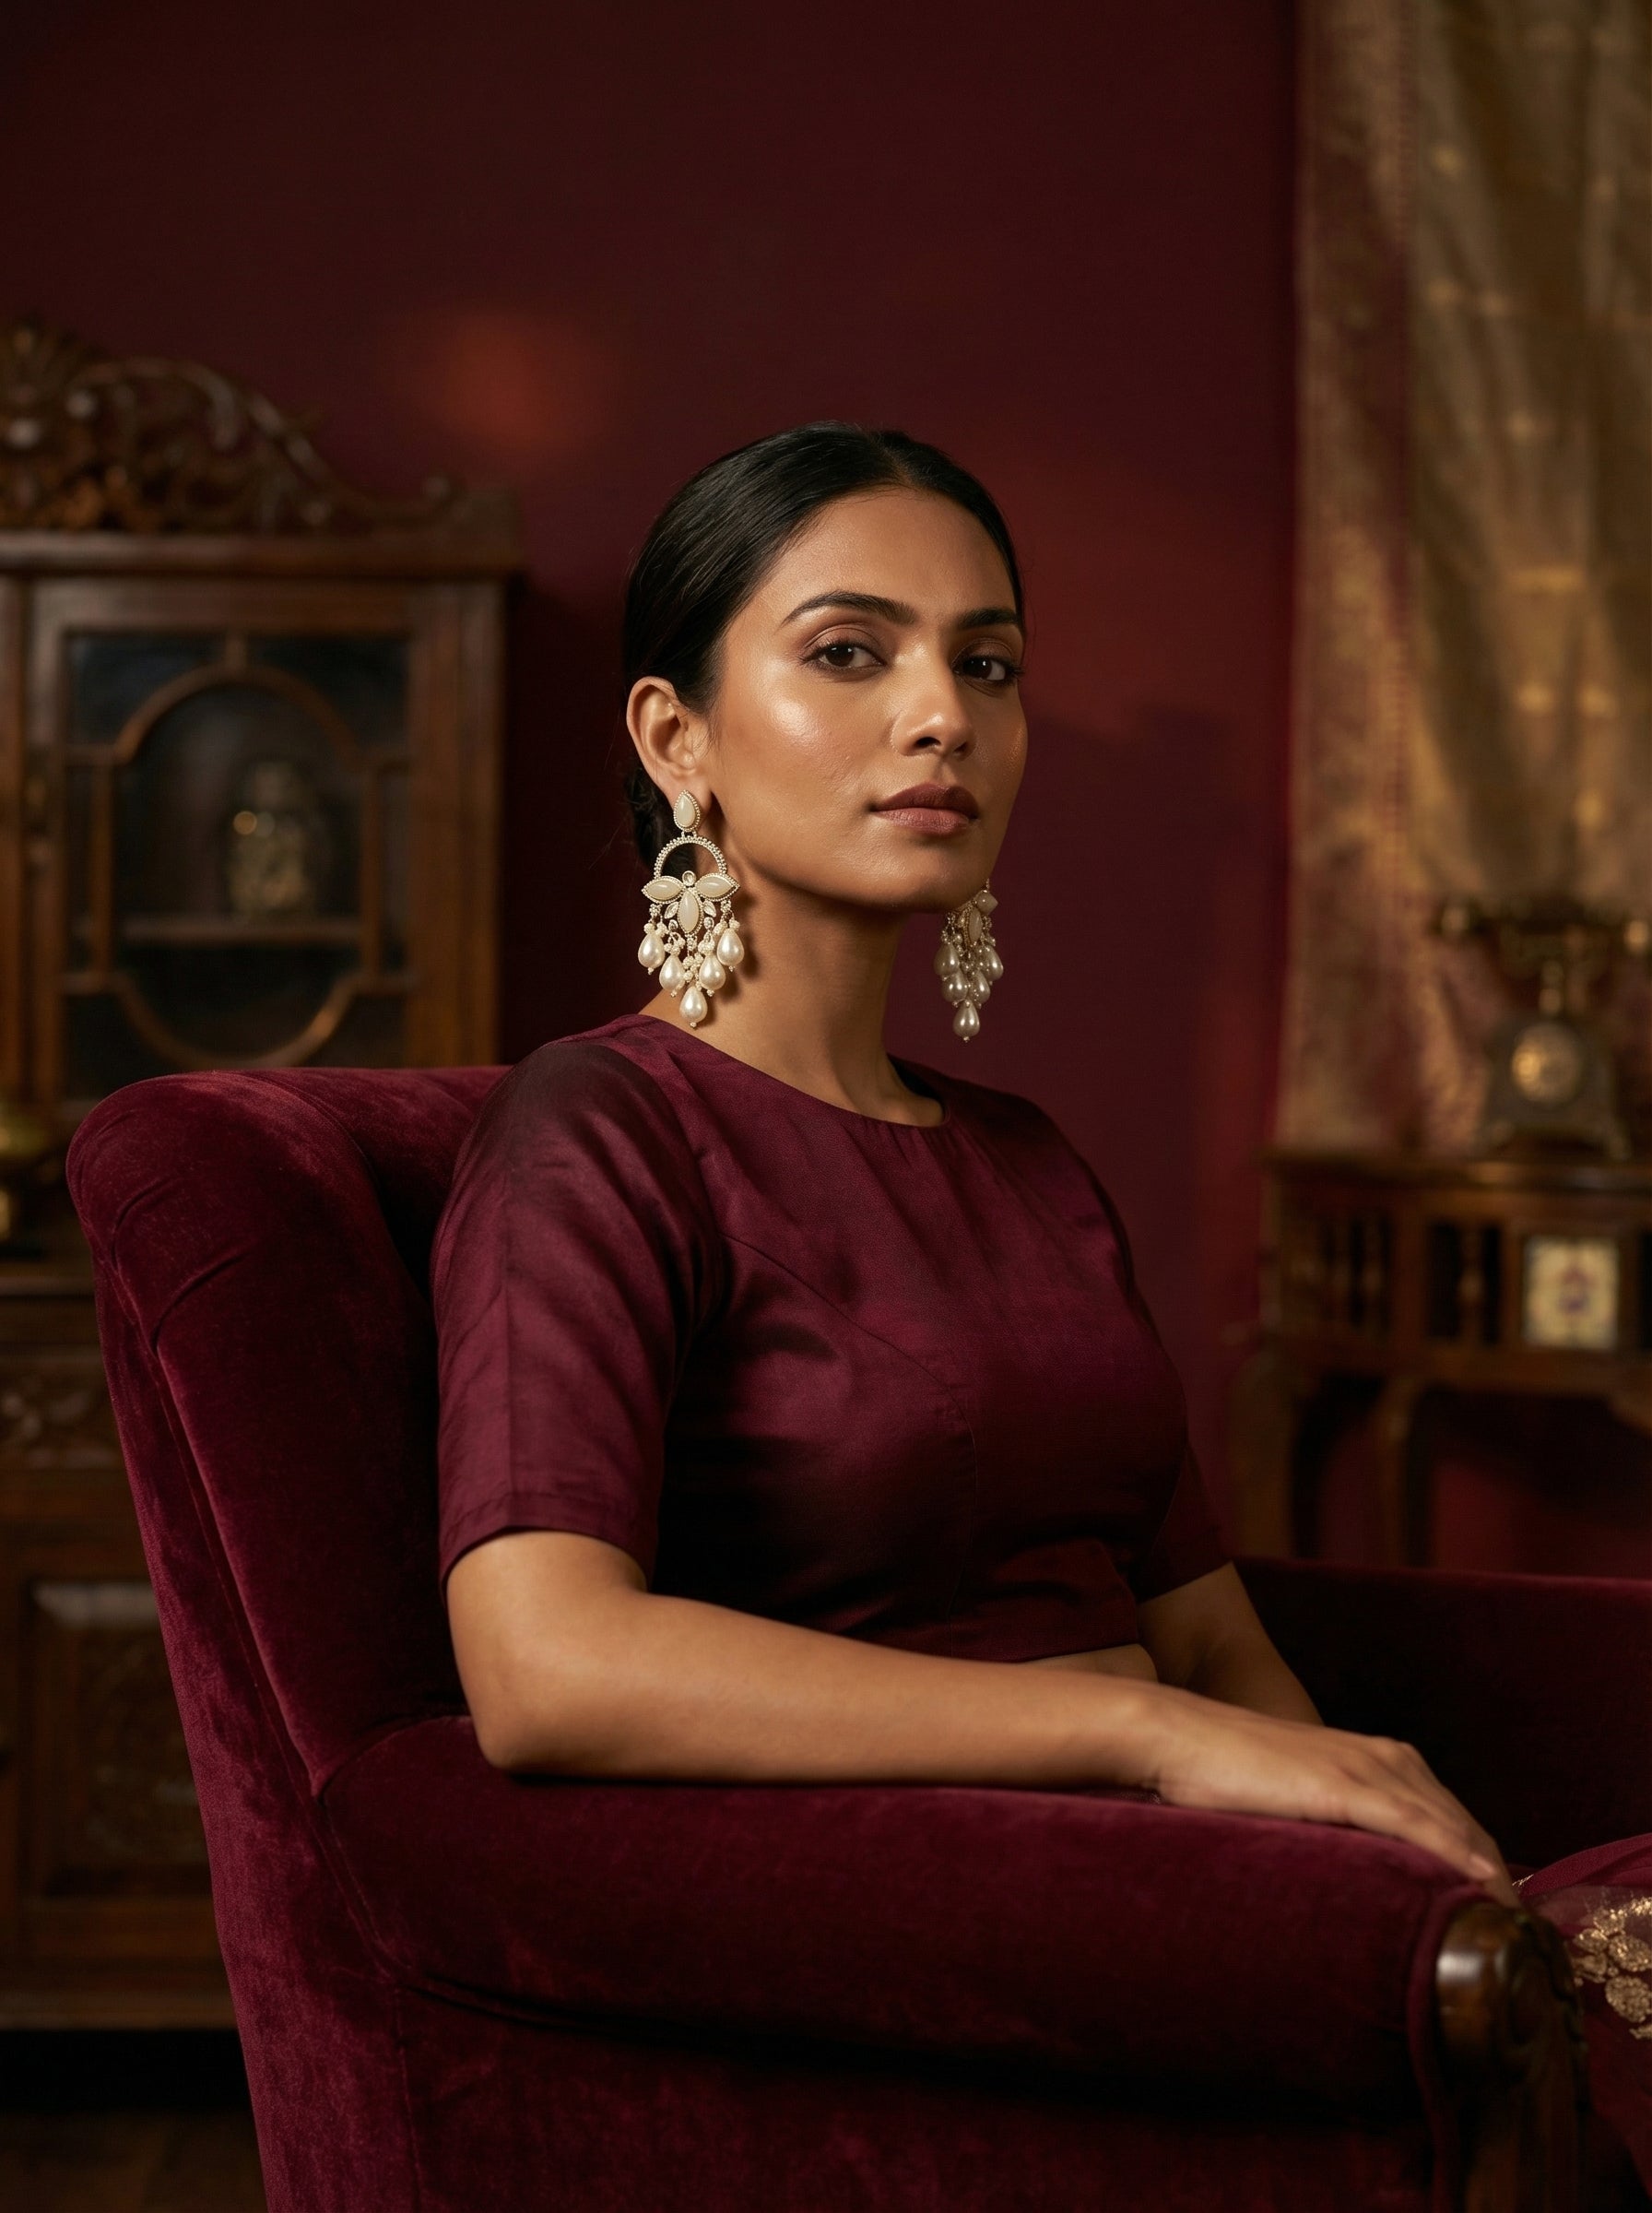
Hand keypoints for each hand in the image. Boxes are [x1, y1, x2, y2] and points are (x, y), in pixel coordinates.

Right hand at [1147, 1692, 1517, 1905]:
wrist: (1181, 1737)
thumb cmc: (1229, 1774)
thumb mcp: (1302, 1800)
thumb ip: (1341, 1825)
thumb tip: (1361, 1879)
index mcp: (1381, 1759)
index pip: (1455, 1820)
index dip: (1483, 1866)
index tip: (1501, 1916)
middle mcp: (1387, 1758)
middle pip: (1467, 1826)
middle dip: (1498, 1878)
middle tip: (1518, 1938)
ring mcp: (1367, 1768)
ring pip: (1452, 1826)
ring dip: (1488, 1876)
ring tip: (1512, 1930)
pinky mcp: (1344, 1785)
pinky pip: (1415, 1824)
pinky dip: (1454, 1854)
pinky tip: (1480, 1884)